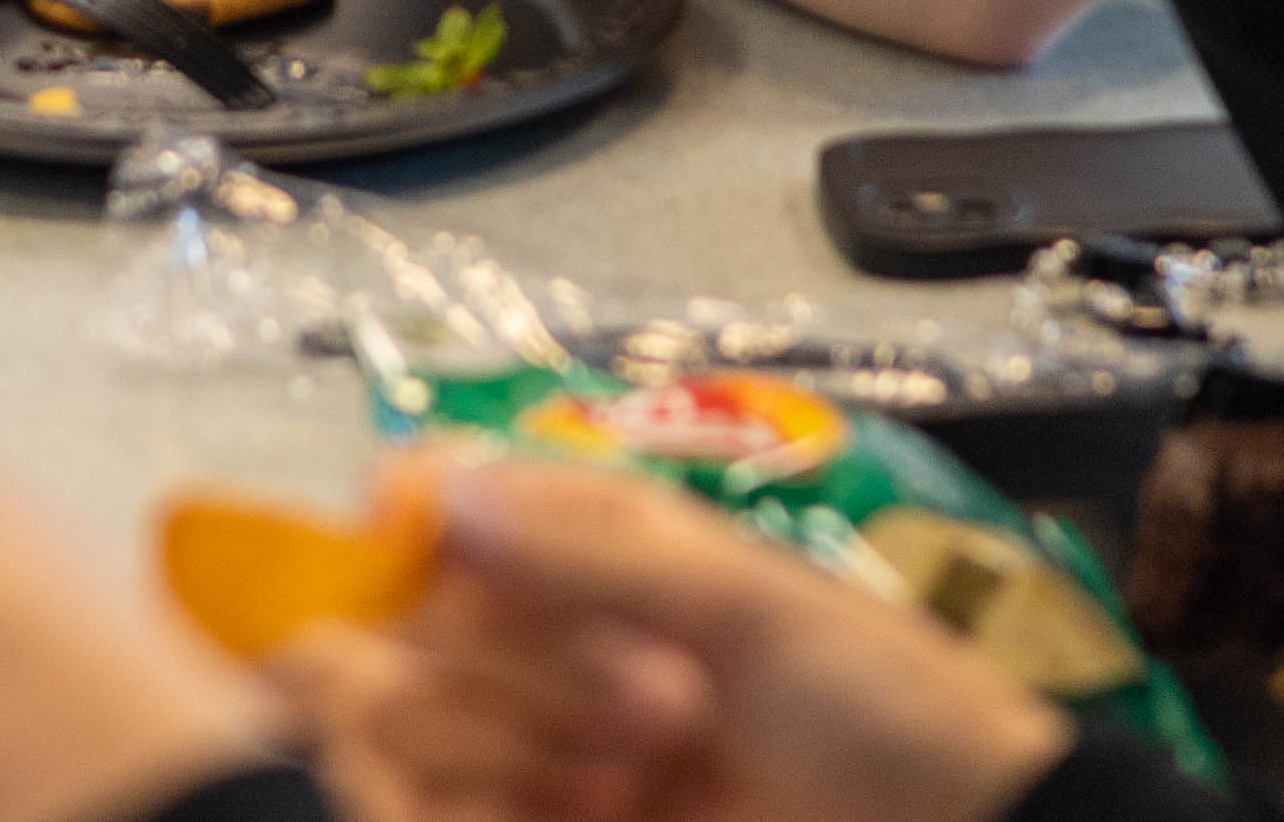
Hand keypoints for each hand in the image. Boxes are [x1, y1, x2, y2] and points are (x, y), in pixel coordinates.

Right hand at [275, 461, 1070, 821]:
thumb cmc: (883, 706)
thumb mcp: (752, 612)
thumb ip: (594, 558)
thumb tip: (443, 493)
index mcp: (601, 547)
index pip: (442, 504)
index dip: (402, 522)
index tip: (399, 554)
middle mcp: (553, 637)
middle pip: (414, 624)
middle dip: (508, 666)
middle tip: (660, 704)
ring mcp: (546, 745)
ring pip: (418, 728)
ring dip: (511, 750)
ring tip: (638, 785)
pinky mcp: (550, 820)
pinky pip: (457, 809)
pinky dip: (493, 810)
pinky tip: (598, 819)